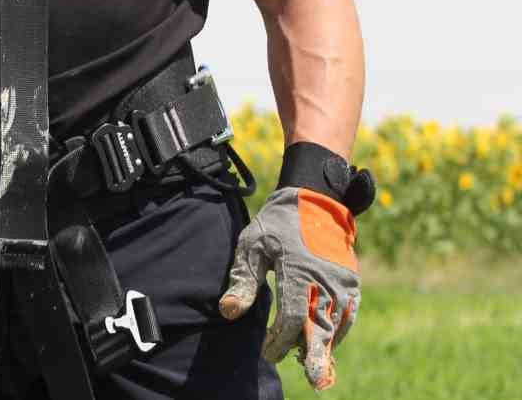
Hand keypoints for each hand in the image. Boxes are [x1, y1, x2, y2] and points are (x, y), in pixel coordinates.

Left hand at [220, 187, 359, 389]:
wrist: (314, 201)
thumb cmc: (276, 225)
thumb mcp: (251, 245)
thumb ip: (242, 280)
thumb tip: (229, 313)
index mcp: (299, 272)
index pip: (293, 317)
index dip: (280, 339)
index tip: (267, 353)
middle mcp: (327, 281)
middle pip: (323, 327)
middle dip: (317, 356)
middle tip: (315, 381)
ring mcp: (344, 283)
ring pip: (337, 325)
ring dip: (325, 346)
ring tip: (310, 365)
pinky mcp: (352, 284)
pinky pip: (347, 316)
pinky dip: (336, 332)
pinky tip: (322, 344)